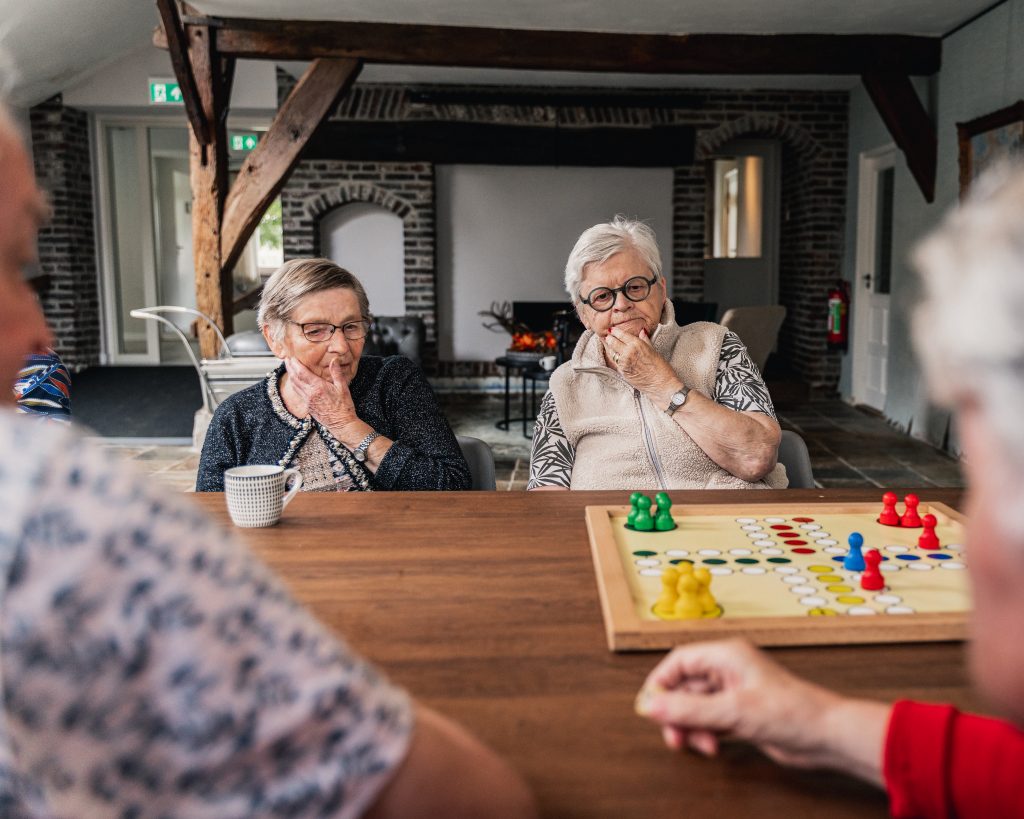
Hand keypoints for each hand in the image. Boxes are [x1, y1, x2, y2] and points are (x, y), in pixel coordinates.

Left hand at [285, 357, 363, 441]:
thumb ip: (336, 372)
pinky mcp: (308, 406)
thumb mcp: (343, 387)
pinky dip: (294, 385)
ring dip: (290, 376)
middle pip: (295, 378)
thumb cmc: (344, 407)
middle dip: (290, 368)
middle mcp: (310, 394)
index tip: (292, 357)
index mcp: (318, 388)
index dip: (295, 364)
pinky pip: (298, 393)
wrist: (341, 424)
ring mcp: (308, 401)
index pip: (302, 373)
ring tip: (289, 368)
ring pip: (295, 386)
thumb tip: (334, 359)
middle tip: (286, 359)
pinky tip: (295, 382)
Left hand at [603, 326, 680, 404]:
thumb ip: (645, 340)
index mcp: (637, 344)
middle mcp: (628, 352)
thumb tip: (642, 331)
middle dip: (609, 338)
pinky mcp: (622, 372)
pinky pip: (615, 362)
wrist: (661, 384)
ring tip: (610, 345)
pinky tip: (615, 356)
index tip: (612, 330)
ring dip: (610, 348)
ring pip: (611, 352)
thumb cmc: (661, 367)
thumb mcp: (653, 350)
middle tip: (608, 336)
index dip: (615, 331)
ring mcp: (623, 363)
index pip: (621, 335)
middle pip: (613, 342)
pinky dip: (614, 358)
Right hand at [635, 639, 846, 767]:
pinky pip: (709, 719)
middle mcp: (727, 670)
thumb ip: (690, 709)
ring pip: (695, 706)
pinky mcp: (741, 713)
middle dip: (677, 712)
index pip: (679, 662)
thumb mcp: (733, 711)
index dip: (661, 683)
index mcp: (726, 656)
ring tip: (704, 744)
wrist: (828, 736)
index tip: (652, 708)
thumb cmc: (792, 713)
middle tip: (676, 737)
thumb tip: (652, 706)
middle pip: (684, 686)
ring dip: (692, 726)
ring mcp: (734, 692)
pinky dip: (706, 733)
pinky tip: (714, 745)